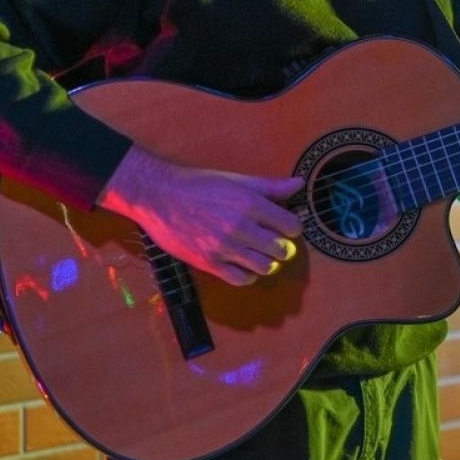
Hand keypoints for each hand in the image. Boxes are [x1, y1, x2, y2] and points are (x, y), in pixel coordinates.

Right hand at [97, 145, 302, 286]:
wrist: (159, 197)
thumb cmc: (199, 184)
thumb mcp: (237, 180)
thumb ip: (270, 186)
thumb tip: (300, 184)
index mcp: (250, 204)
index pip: (291, 226)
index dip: (292, 227)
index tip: (285, 227)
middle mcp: (241, 227)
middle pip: (281, 249)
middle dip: (282, 246)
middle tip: (274, 241)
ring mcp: (225, 248)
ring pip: (265, 267)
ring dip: (267, 262)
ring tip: (259, 253)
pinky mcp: (209, 263)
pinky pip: (241, 279)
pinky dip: (248, 275)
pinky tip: (243, 265)